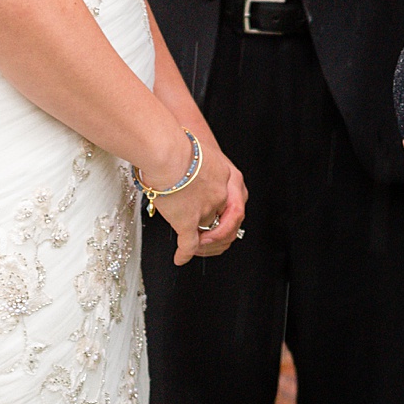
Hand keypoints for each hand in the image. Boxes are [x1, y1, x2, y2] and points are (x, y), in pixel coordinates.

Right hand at [147, 138, 247, 264]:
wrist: (167, 151)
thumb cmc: (179, 145)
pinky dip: (185, 254)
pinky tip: (180, 258)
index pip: (236, 205)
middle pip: (224, 222)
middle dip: (217, 234)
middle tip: (207, 240)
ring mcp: (206, 210)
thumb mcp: (205, 152)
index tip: (221, 224)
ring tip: (193, 247)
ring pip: (209, 235)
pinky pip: (189, 244)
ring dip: (202, 244)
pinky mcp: (188, 222)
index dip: (228, 219)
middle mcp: (222, 196)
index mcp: (230, 177)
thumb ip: (207, 168)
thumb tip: (194, 174)